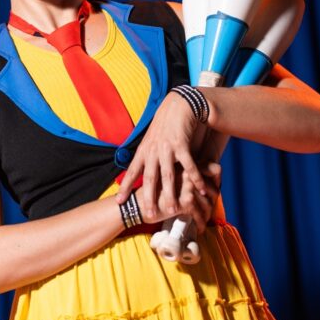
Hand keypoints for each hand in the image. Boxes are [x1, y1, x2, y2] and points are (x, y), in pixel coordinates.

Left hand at [115, 91, 207, 217]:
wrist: (179, 106)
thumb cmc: (166, 125)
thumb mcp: (152, 140)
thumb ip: (148, 155)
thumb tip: (142, 171)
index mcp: (144, 151)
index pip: (132, 172)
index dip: (125, 187)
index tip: (118, 201)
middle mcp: (153, 151)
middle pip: (150, 179)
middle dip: (149, 197)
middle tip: (148, 214)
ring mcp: (167, 148)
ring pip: (168, 175)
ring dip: (171, 193)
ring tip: (173, 209)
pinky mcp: (181, 145)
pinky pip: (188, 166)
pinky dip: (194, 178)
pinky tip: (200, 190)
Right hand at [136, 161, 220, 231]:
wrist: (136, 204)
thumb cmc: (151, 194)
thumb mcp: (165, 181)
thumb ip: (180, 179)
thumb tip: (196, 186)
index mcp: (183, 167)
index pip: (213, 168)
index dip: (218, 180)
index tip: (215, 191)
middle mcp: (187, 174)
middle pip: (213, 188)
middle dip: (214, 200)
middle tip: (211, 208)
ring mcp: (186, 187)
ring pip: (208, 202)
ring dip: (208, 214)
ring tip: (205, 220)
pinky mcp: (184, 202)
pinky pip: (200, 214)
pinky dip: (201, 223)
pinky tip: (200, 228)